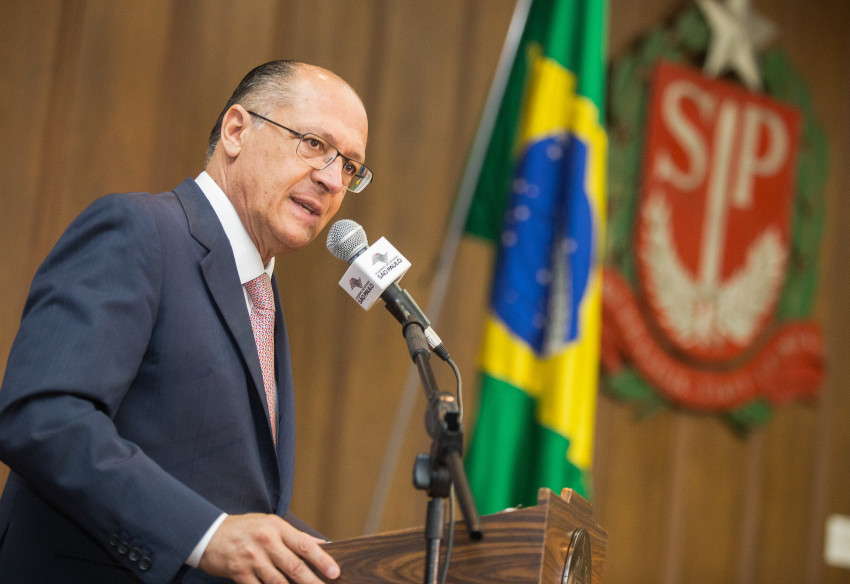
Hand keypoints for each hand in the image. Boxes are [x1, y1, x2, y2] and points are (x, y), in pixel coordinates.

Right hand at [198, 513, 339, 583]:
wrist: (208, 534)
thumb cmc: (244, 528)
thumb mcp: (270, 524)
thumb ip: (295, 536)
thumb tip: (321, 545)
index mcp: (276, 527)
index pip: (304, 545)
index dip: (322, 560)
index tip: (334, 572)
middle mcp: (266, 542)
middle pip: (294, 566)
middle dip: (312, 582)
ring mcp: (252, 559)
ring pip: (279, 582)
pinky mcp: (240, 574)